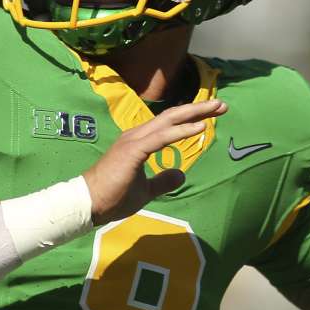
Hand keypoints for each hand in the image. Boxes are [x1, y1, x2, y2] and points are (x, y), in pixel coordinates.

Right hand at [84, 99, 227, 224]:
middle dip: (198, 110)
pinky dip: (182, 131)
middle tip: (221, 105)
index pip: (168, 125)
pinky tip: (200, 128)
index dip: (190, 118)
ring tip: (217, 108)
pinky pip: (163, 137)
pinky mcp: (134, 150)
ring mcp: (134, 140)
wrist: (89, 203)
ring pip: (169, 121)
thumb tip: (181, 174)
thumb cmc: (112, 198)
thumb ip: (162, 181)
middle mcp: (136, 135)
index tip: (211, 117)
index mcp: (138, 142)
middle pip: (172, 116)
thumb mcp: (145, 191)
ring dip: (194, 114)